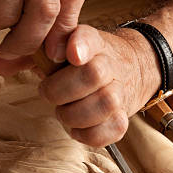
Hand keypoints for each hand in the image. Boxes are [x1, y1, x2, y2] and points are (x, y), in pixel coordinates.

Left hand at [38, 26, 159, 146]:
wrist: (130, 68)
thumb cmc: (86, 61)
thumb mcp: (68, 43)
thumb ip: (50, 43)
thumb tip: (42, 52)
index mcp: (94, 43)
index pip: (89, 38)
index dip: (81, 45)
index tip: (73, 56)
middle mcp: (111, 65)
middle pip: (94, 74)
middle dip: (61, 90)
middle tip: (48, 93)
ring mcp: (120, 92)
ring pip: (106, 104)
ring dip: (75, 115)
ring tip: (63, 112)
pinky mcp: (123, 116)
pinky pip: (114, 130)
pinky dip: (90, 135)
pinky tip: (77, 129)